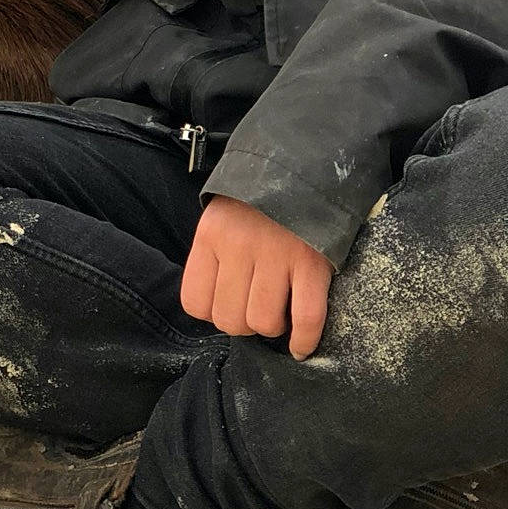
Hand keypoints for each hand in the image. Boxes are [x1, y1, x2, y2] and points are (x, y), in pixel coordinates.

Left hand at [180, 195, 333, 358]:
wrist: (303, 163)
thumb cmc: (257, 200)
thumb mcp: (221, 218)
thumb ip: (215, 257)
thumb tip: (220, 308)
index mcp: (210, 235)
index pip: (195, 303)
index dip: (214, 312)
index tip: (229, 304)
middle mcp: (238, 245)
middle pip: (230, 319)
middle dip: (244, 324)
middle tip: (257, 308)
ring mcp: (276, 253)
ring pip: (264, 321)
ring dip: (273, 328)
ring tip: (280, 312)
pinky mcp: (312, 261)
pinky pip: (306, 317)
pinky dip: (305, 339)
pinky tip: (301, 345)